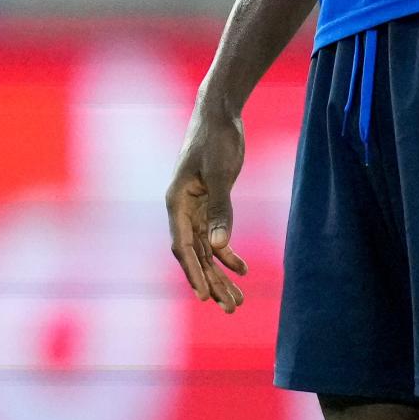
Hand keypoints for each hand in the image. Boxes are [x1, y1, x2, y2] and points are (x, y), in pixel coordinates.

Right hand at [166, 107, 247, 312]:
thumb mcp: (220, 173)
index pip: (183, 247)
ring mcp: (195, 208)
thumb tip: (218, 247)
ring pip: (206, 250)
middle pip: (196, 255)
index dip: (193, 273)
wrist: (219, 111)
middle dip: (212, 282)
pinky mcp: (209, 203)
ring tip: (237, 300)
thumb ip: (219, 210)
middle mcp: (182, 210)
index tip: (204, 297)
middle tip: (231, 308)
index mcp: (177, 203)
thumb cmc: (216, 137)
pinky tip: (242, 269)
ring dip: (221, 274)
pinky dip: (228, 253)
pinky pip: (215, 236)